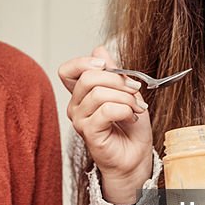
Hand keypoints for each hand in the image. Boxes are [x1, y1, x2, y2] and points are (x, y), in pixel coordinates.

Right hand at [58, 46, 152, 204]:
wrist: (136, 155)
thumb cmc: (130, 127)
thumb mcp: (126, 91)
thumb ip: (113, 72)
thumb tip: (100, 49)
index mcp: (81, 94)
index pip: (67, 70)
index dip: (84, 62)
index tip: (106, 65)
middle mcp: (75, 106)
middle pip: (88, 77)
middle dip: (118, 80)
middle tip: (135, 90)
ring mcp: (79, 120)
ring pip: (99, 93)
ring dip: (126, 98)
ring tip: (137, 108)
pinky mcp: (88, 133)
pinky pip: (106, 110)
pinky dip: (125, 110)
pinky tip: (132, 117)